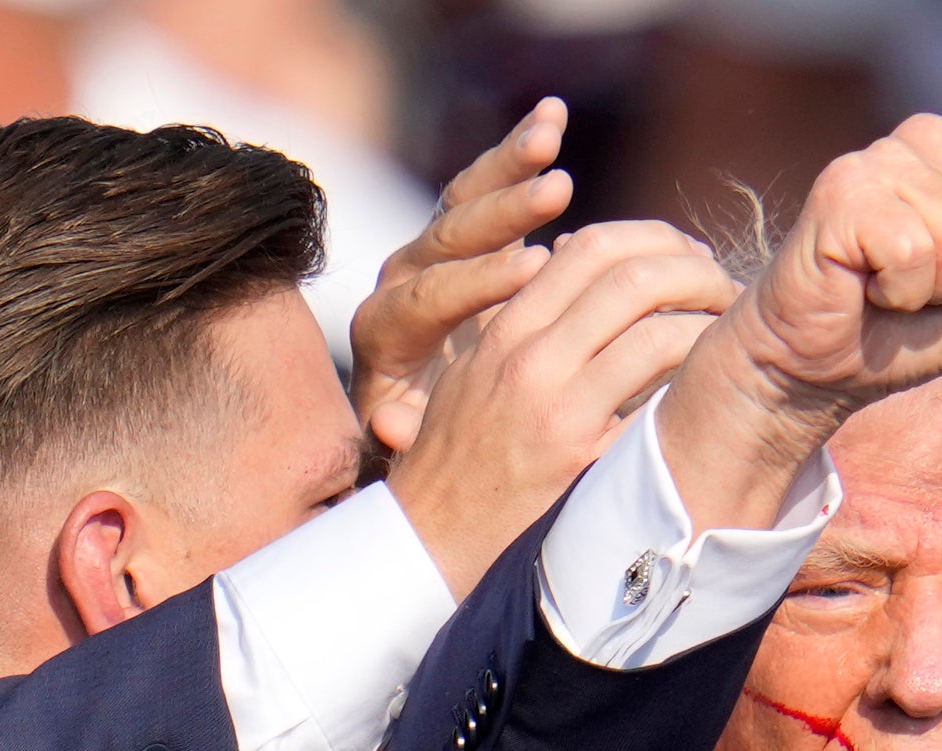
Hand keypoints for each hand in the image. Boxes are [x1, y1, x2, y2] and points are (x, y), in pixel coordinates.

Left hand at [351, 97, 576, 458]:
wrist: (416, 409)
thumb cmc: (422, 437)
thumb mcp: (405, 444)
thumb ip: (403, 434)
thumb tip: (391, 424)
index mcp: (386, 331)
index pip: (429, 298)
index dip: (479, 283)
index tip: (533, 271)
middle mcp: (402, 279)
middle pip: (446, 236)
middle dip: (501, 213)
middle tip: (555, 192)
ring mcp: (433, 250)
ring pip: (465, 198)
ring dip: (508, 165)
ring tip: (551, 136)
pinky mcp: (465, 233)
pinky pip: (486, 183)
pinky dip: (516, 149)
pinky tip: (552, 115)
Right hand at [383, 213, 738, 593]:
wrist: (429, 541)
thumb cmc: (455, 457)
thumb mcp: (474, 371)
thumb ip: (521, 316)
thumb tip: (567, 258)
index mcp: (507, 330)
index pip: (592, 248)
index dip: (654, 240)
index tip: (687, 256)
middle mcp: (532, 360)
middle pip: (634, 278)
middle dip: (697, 271)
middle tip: (725, 289)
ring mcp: (561, 412)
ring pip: (657, 335)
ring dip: (710, 327)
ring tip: (731, 337)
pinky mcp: (586, 465)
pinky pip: (659, 409)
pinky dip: (697, 388)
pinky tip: (714, 394)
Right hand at [658, 113, 941, 535]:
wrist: (813, 365)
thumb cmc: (900, 331)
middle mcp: (931, 134)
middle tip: (919, 292)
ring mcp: (885, 154)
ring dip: (933, 293)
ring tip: (891, 289)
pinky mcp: (845, 187)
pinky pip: (915, 254)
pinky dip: (898, 294)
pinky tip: (866, 286)